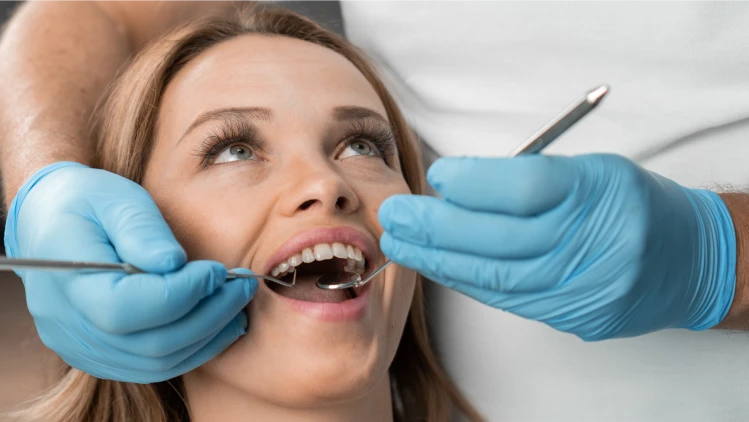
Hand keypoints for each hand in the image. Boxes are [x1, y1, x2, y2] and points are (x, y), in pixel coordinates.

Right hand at [5, 162, 256, 382]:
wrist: (49, 222)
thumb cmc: (85, 202)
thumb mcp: (114, 199)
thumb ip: (142, 230)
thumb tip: (174, 264)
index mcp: (67, 281)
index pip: (127, 308)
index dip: (181, 294)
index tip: (216, 270)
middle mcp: (70, 325)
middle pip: (150, 343)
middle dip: (209, 315)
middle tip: (242, 286)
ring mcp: (84, 347)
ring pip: (157, 362)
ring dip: (209, 336)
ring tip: (238, 303)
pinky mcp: (102, 355)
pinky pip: (152, 365)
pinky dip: (193, 348)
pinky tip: (221, 323)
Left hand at [378, 154, 735, 339]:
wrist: (685, 260)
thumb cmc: (629, 203)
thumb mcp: (589, 169)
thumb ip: (527, 178)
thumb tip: (457, 186)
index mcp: (598, 192)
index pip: (524, 188)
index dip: (472, 182)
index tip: (436, 175)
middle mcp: (592, 244)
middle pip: (500, 237)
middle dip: (437, 225)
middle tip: (396, 213)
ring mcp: (583, 287)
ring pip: (497, 275)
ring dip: (439, 259)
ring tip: (400, 243)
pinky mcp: (573, 316)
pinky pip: (507, 298)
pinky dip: (466, 280)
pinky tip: (435, 264)